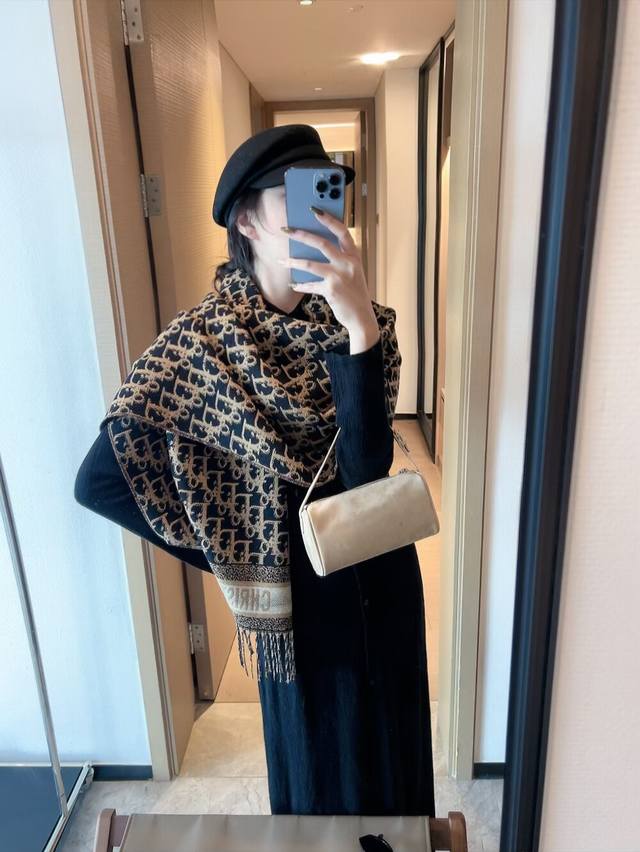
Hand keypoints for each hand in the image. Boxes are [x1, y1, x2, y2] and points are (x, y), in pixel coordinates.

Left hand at [278, 207, 378, 342]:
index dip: (328, 219)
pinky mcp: (330, 290)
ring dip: (293, 261)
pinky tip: (293, 284)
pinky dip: (300, 285)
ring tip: (281, 260)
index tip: (315, 210)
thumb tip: (314, 250)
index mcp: (354, 257)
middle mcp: (347, 264)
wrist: (362, 318)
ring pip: (310, 263)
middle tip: (286, 230)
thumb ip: (340, 261)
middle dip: (301, 234)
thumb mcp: (352, 273)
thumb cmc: (355, 295)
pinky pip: (310, 285)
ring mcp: (339, 276)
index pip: (342, 231)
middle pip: (321, 243)